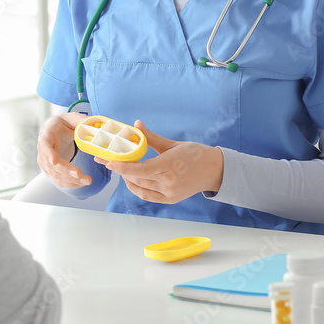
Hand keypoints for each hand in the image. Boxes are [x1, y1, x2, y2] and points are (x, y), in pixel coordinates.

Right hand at [36, 112, 91, 188]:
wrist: (55, 132)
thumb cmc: (63, 124)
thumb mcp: (70, 118)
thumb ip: (79, 120)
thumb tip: (89, 122)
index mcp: (46, 135)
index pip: (45, 146)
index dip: (49, 154)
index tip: (55, 161)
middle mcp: (42, 151)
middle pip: (52, 164)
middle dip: (66, 171)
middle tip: (79, 174)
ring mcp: (45, 163)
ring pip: (56, 175)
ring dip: (71, 180)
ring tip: (87, 180)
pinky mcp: (51, 171)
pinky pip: (59, 180)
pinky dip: (71, 184)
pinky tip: (81, 183)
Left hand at [97, 120, 223, 203]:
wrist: (214, 171)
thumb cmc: (195, 154)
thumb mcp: (173, 144)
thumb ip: (152, 137)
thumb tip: (136, 124)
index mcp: (170, 164)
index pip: (141, 169)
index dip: (123, 167)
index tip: (109, 162)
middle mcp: (169, 181)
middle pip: (138, 178)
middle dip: (122, 169)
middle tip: (110, 160)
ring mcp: (170, 192)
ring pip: (141, 187)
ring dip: (128, 178)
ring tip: (122, 168)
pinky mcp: (170, 199)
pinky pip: (148, 195)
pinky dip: (137, 188)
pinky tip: (131, 180)